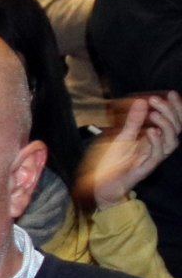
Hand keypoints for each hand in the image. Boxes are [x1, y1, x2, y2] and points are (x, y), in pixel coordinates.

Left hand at [76, 91, 181, 205]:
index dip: (176, 108)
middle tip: (156, 100)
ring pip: (172, 142)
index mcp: (157, 138)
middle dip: (170, 112)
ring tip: (154, 114)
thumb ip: (134, 121)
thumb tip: (142, 101)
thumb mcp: (123, 137)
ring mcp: (153, 158)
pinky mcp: (146, 168)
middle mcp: (158, 147)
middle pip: (176, 129)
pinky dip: (156, 142)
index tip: (171, 93)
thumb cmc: (115, 161)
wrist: (103, 184)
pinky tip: (151, 131)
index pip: (174, 121)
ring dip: (166, 126)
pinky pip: (158, 155)